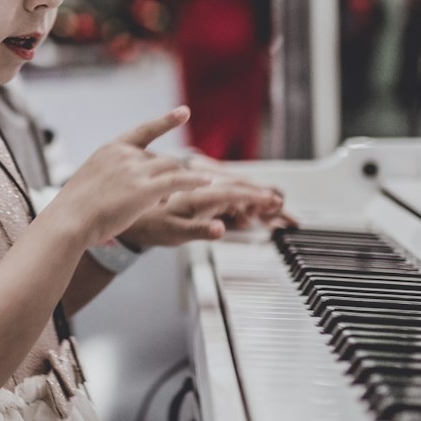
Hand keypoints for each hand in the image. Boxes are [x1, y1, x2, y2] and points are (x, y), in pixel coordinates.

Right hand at [45, 107, 212, 247]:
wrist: (69, 220)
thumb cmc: (75, 209)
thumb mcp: (91, 180)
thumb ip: (110, 175)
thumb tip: (125, 182)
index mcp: (111, 149)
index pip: (143, 131)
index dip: (166, 122)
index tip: (185, 112)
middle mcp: (125, 155)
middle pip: (161, 159)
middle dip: (165, 176)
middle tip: (159, 198)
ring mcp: (135, 170)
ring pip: (170, 170)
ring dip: (176, 184)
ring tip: (168, 200)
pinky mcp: (145, 189)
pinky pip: (178, 181)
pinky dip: (195, 181)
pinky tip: (208, 183)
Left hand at [121, 174, 295, 248]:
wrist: (133, 213)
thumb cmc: (150, 222)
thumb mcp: (174, 232)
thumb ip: (199, 230)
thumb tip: (221, 230)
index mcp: (199, 193)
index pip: (235, 191)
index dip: (256, 196)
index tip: (274, 201)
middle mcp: (203, 188)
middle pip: (242, 188)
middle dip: (265, 198)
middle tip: (287, 213)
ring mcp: (204, 192)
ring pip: (237, 191)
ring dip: (257, 200)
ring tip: (277, 210)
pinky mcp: (203, 198)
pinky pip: (228, 198)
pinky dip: (244, 204)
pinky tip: (251, 215)